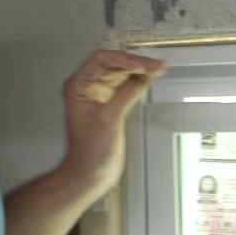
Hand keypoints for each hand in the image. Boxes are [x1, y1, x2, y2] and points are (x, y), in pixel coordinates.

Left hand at [59, 49, 167, 190]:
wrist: (90, 174)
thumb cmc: (89, 153)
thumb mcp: (110, 118)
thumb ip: (127, 93)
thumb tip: (143, 75)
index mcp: (77, 86)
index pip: (102, 60)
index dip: (125, 59)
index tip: (144, 64)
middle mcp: (85, 87)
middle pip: (112, 63)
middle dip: (135, 62)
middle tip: (156, 65)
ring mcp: (98, 95)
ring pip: (120, 73)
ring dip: (139, 69)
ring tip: (158, 68)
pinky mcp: (109, 104)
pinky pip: (125, 85)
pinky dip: (138, 81)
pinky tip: (150, 78)